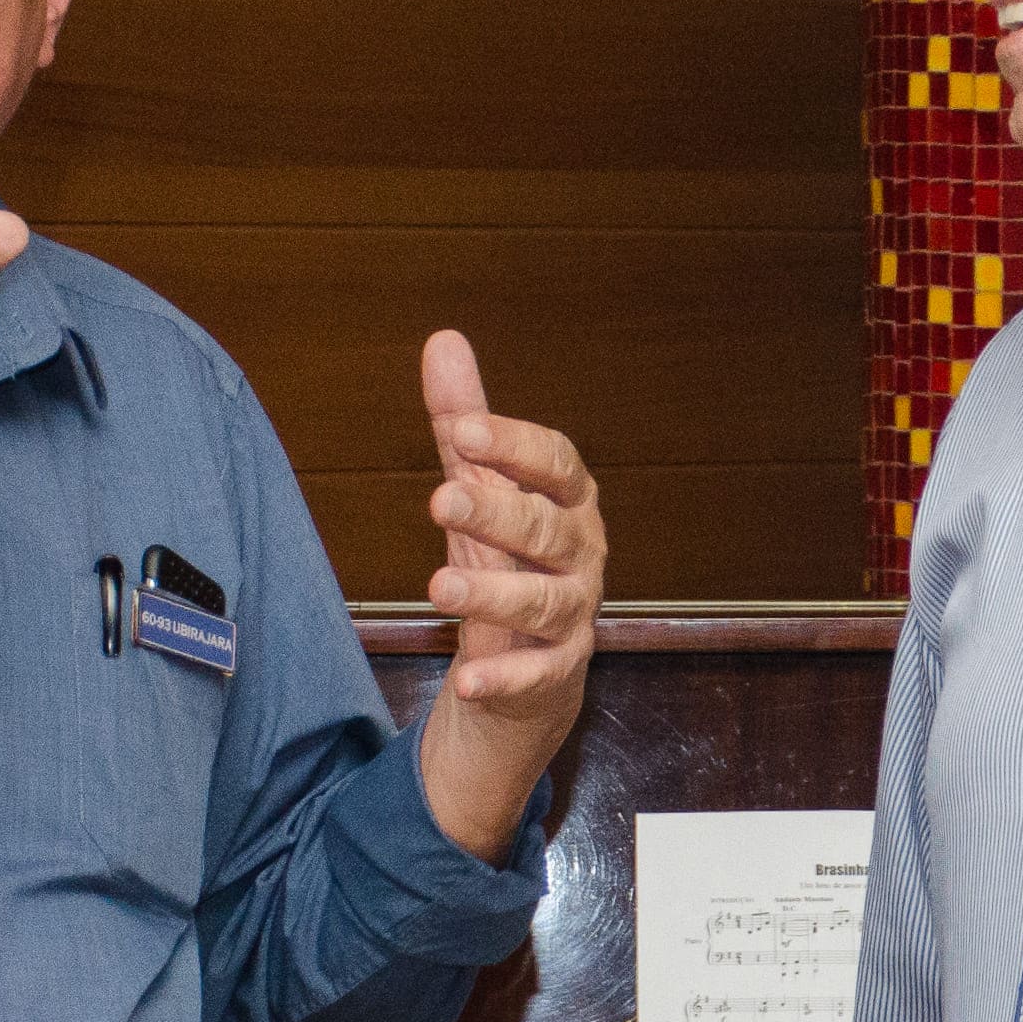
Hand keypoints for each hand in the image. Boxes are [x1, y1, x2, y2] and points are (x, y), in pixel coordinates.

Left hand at [410, 330, 603, 860]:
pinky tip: (466, 680)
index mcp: (569, 500)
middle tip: (441, 499)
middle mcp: (582, 553)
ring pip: (543, 599)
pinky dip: (504, 678)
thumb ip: (465, 424)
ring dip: (493, 593)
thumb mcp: (481, 486)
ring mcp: (575, 612)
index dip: (512, 445)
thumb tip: (443, 341)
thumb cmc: (507, 556)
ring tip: (439, 586)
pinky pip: (537, 674)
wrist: (530, 661)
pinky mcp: (558, 669)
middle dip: (497, 512)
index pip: (554, 462)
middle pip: (546, 528)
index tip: (459, 430)